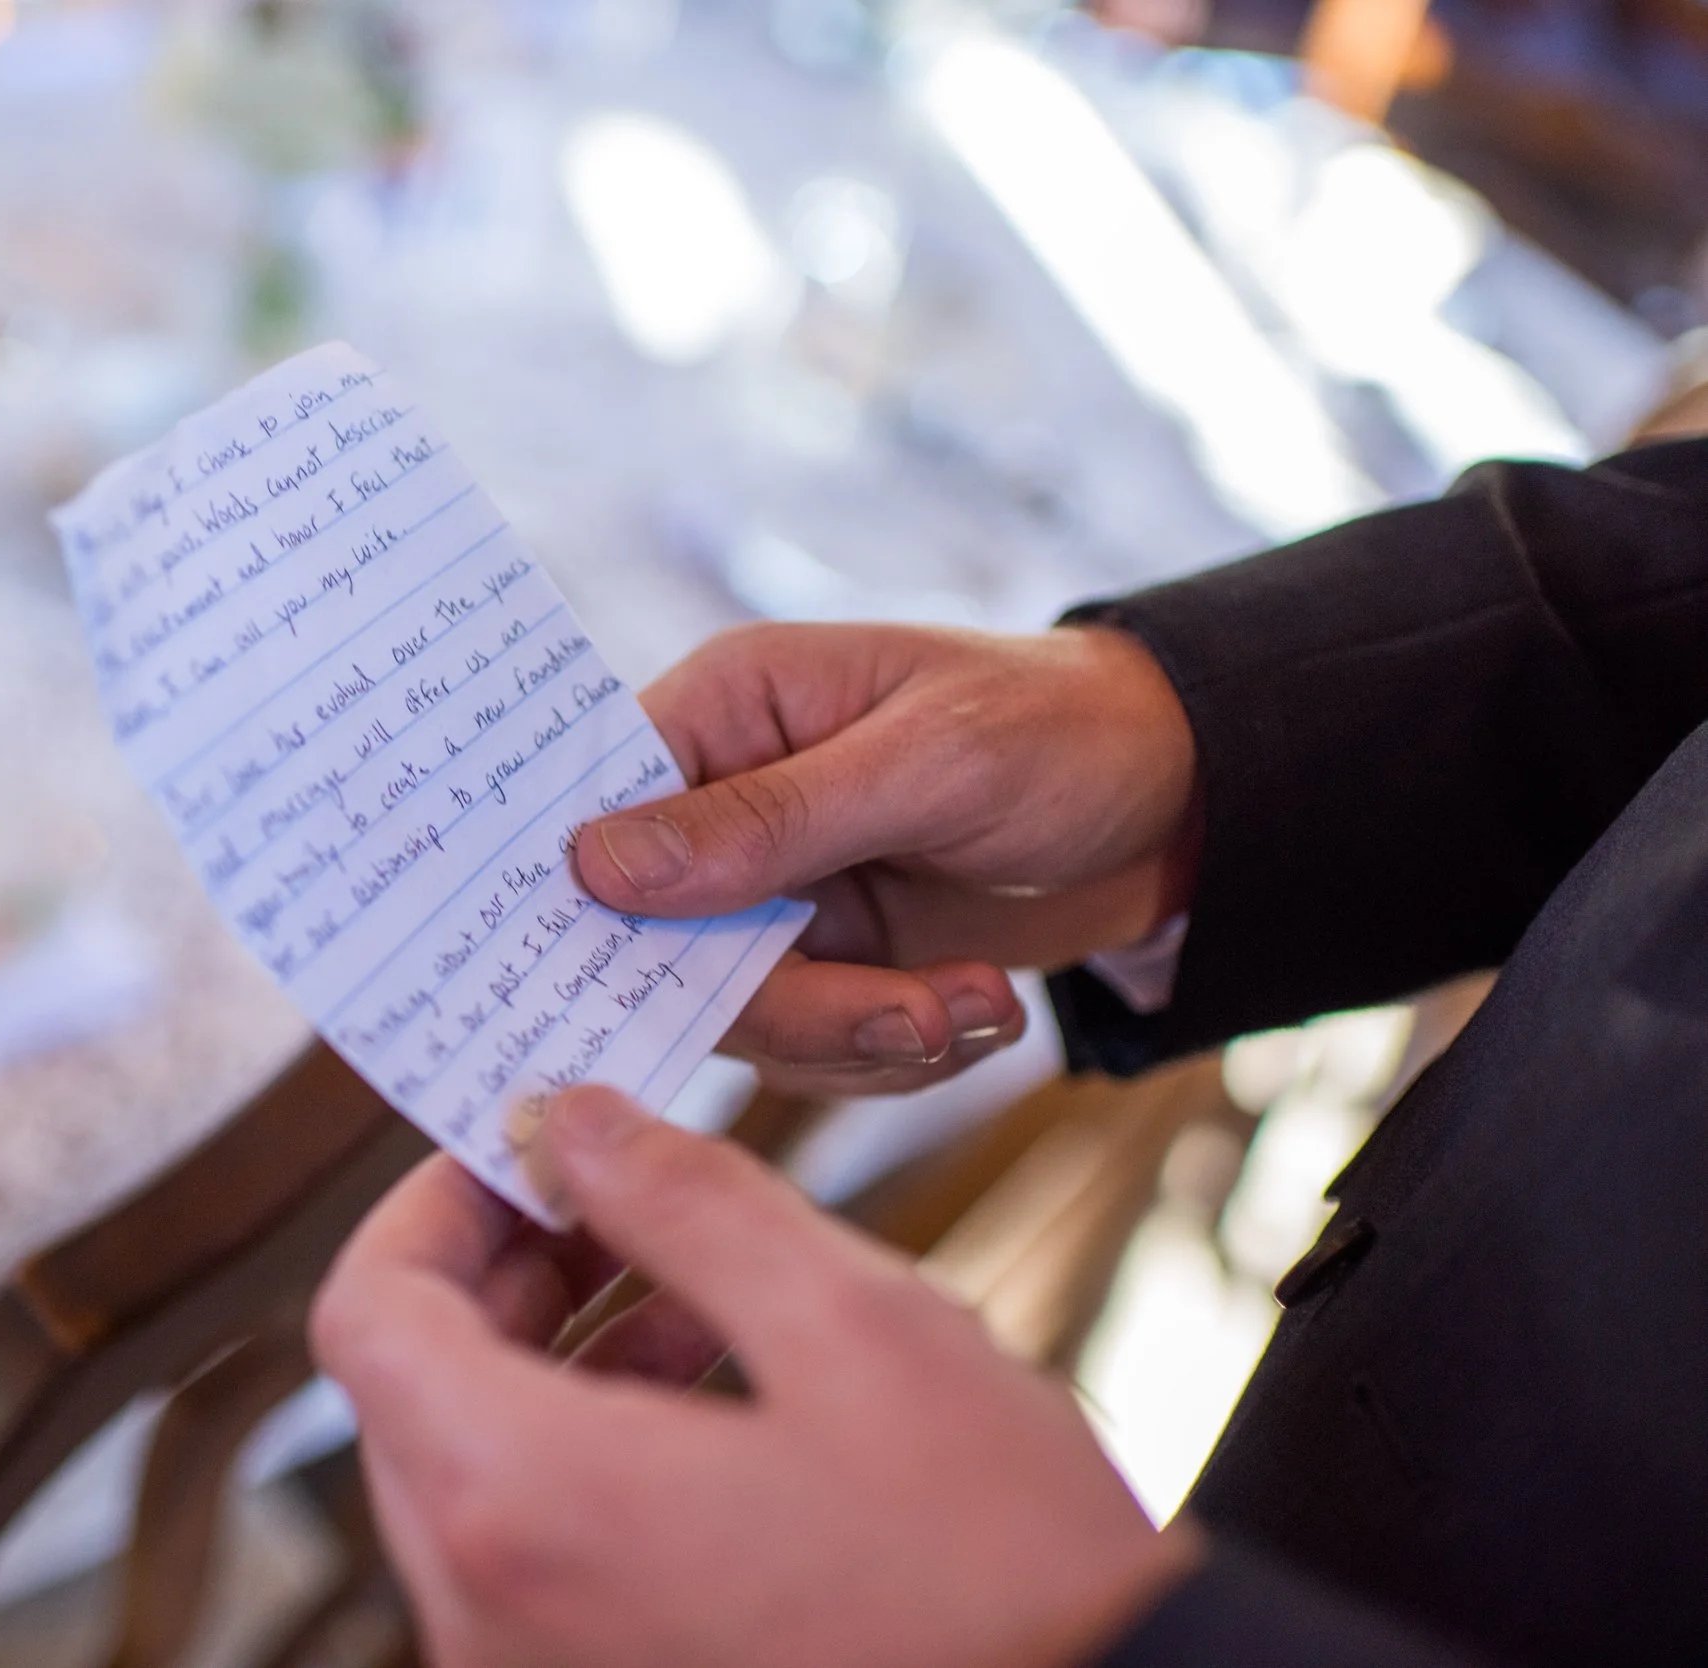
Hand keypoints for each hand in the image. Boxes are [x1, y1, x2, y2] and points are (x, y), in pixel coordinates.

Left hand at [311, 1085, 1198, 1667]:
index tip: (524, 1145)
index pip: (369, 1312)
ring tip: (698, 1288)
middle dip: (504, 1272)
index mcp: (523, 1501)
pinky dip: (594, 1458)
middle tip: (615, 1193)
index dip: (435, 1202)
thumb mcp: (854, 1326)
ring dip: (559, 1360)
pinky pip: (539, 1560)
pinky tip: (723, 1398)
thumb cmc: (999, 1570)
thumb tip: (570, 1121)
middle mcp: (488, 1613)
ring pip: (479, 1476)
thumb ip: (686, 1201)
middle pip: (412, 1395)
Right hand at [575, 622, 1199, 1094]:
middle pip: (667, 946)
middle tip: (912, 1017)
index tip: (637, 977)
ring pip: (745, 1017)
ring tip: (977, 1005)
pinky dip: (902, 1050)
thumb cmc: (1060, 730)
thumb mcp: (927, 762)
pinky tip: (981, 1006)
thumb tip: (600, 865)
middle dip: (797, 1004)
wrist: (1186, 802)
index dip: (600, 899)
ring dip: (868, 1036)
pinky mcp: (832, 962)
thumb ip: (769, 819)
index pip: (600, 810)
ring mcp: (777, 894)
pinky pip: (816, 1047)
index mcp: (728, 711)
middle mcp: (729, 804)